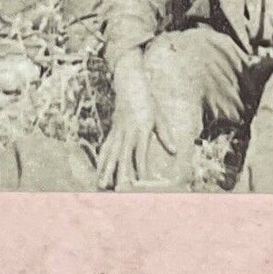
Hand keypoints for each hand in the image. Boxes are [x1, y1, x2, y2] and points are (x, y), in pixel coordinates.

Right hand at [96, 51, 171, 190]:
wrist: (129, 83)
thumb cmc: (148, 100)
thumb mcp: (159, 115)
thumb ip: (165, 134)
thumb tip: (174, 151)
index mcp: (141, 128)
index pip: (140, 151)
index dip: (140, 166)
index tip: (141, 181)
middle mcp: (127, 132)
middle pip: (122, 156)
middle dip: (119, 174)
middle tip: (117, 190)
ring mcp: (118, 131)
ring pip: (110, 154)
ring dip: (106, 170)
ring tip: (102, 185)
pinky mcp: (113, 130)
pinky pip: (106, 148)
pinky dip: (101, 160)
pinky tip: (98, 171)